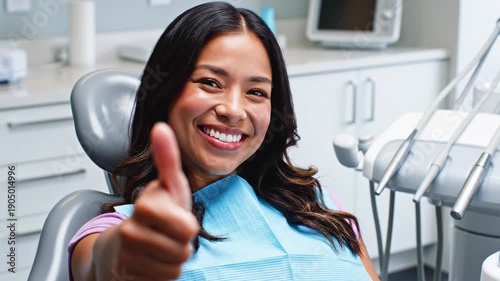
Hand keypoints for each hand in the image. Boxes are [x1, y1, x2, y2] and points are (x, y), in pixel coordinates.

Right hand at [114, 123, 198, 279]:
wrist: (120, 246)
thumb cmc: (151, 214)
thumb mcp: (166, 185)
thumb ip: (167, 158)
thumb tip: (161, 127)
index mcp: (145, 206)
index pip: (189, 229)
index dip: (187, 225)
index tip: (173, 216)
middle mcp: (131, 231)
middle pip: (184, 249)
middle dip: (182, 243)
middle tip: (168, 233)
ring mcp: (128, 256)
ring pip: (176, 266)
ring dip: (173, 258)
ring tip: (159, 246)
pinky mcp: (128, 275)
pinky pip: (166, 279)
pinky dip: (164, 272)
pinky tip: (152, 261)